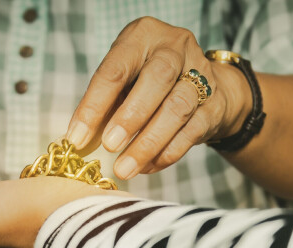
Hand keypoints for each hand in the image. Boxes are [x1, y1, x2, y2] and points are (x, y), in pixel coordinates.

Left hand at [65, 17, 251, 180]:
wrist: (204, 83)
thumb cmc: (149, 81)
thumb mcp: (124, 79)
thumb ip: (105, 105)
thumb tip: (81, 140)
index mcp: (144, 35)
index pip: (116, 68)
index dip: (94, 105)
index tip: (78, 137)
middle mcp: (175, 48)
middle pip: (157, 79)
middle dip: (130, 117)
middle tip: (109, 146)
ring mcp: (201, 74)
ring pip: (178, 108)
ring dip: (149, 142)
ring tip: (125, 167)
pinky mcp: (214, 104)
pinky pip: (192, 131)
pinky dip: (167, 152)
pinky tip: (147, 167)